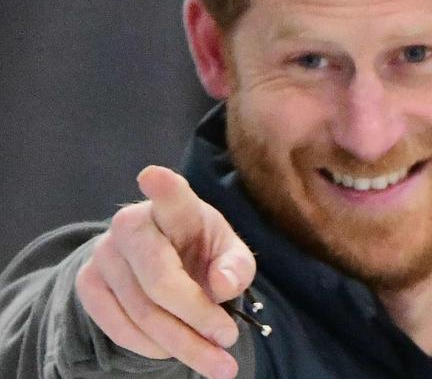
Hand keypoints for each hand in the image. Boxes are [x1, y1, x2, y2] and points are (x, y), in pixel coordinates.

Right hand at [76, 165, 255, 378]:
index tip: (153, 176)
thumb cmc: (202, 250)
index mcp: (176, 206)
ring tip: (216, 361)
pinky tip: (176, 349)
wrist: (163, 259)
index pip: (169, 193)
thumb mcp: (230, 252)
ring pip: (143, 313)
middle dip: (198, 319)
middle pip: (161, 282)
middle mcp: (132, 223)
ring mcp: (104, 253)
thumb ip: (237, 266)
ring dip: (183, 345)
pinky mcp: (88, 282)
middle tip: (229, 342)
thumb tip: (223, 286)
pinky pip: (120, 328)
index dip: (161, 186)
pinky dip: (154, 347)